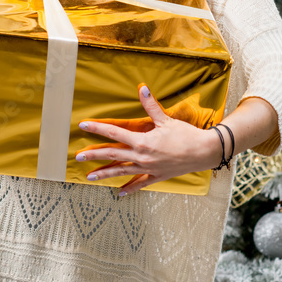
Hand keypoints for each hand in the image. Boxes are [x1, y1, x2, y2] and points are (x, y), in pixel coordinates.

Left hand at [74, 84, 223, 195]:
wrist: (203, 152)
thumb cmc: (185, 134)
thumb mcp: (166, 119)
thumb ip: (151, 105)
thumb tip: (142, 88)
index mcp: (142, 141)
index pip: (114, 134)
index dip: (97, 129)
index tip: (83, 126)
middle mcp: (141, 156)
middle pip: (112, 155)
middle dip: (94, 155)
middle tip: (77, 156)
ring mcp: (148, 168)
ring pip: (121, 171)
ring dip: (105, 173)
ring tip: (89, 177)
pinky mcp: (156, 176)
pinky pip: (140, 184)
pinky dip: (129, 188)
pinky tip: (118, 193)